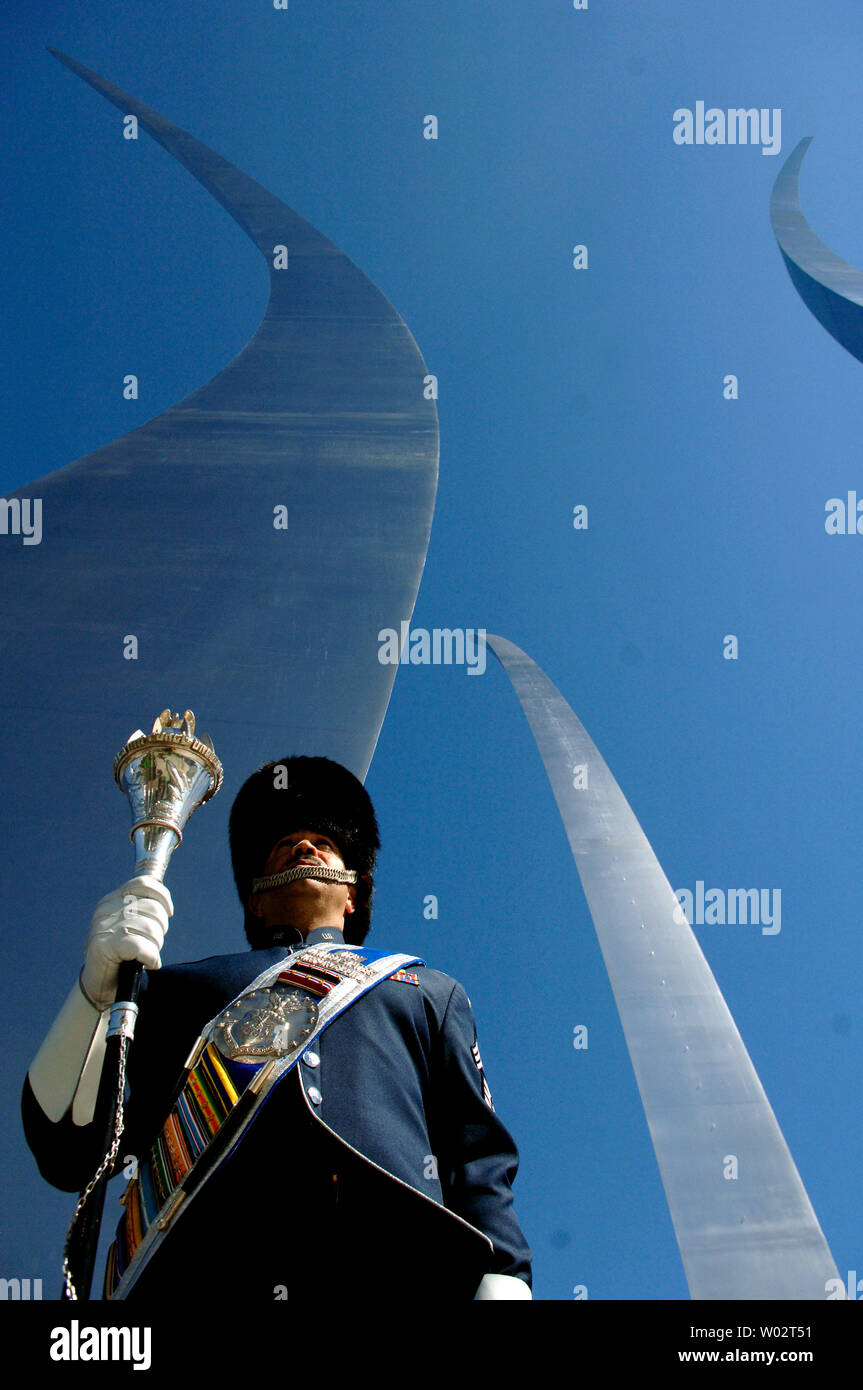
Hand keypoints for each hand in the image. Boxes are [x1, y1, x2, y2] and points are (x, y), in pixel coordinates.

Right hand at [80, 875, 172, 1009]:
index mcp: (111, 901)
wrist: (97, 984)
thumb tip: (164, 902)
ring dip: (156, 946)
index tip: (170, 912)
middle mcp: (106, 909)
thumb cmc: (118, 955)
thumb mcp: (127, 926)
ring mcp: (104, 927)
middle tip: (153, 944)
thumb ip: (139, 911)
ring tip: (147, 955)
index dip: (162, 896)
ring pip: (150, 928)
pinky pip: (141, 946)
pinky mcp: (104, 946)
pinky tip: (150, 963)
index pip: (144, 885)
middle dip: (160, 929)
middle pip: (153, 908)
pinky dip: (151, 957)